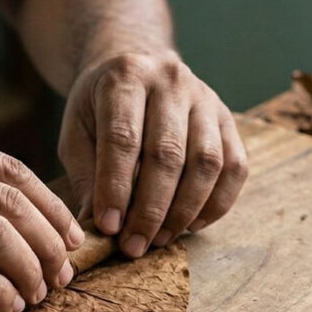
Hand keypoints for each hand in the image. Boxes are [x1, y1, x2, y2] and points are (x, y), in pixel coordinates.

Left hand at [58, 50, 247, 256]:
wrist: (136, 65)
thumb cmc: (99, 108)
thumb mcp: (76, 131)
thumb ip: (86, 175)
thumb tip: (96, 227)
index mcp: (126, 76)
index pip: (123, 138)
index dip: (116, 187)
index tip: (109, 227)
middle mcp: (171, 81)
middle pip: (168, 154)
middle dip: (150, 209)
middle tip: (134, 246)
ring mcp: (206, 98)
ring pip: (207, 162)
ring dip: (184, 211)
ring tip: (159, 240)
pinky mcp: (229, 119)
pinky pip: (234, 167)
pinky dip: (217, 203)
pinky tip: (191, 225)